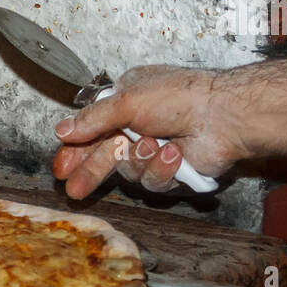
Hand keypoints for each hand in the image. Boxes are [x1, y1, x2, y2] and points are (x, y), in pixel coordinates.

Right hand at [51, 65, 246, 198]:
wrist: (223, 116)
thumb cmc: (180, 97)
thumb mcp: (126, 100)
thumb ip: (92, 119)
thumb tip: (62, 130)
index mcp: (125, 102)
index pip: (91, 129)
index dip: (75, 149)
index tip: (62, 167)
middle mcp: (138, 126)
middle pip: (104, 157)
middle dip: (90, 172)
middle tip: (75, 189)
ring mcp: (154, 150)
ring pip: (128, 171)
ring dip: (139, 160)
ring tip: (154, 145)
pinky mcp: (171, 171)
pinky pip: (153, 181)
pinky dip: (162, 168)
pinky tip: (174, 153)